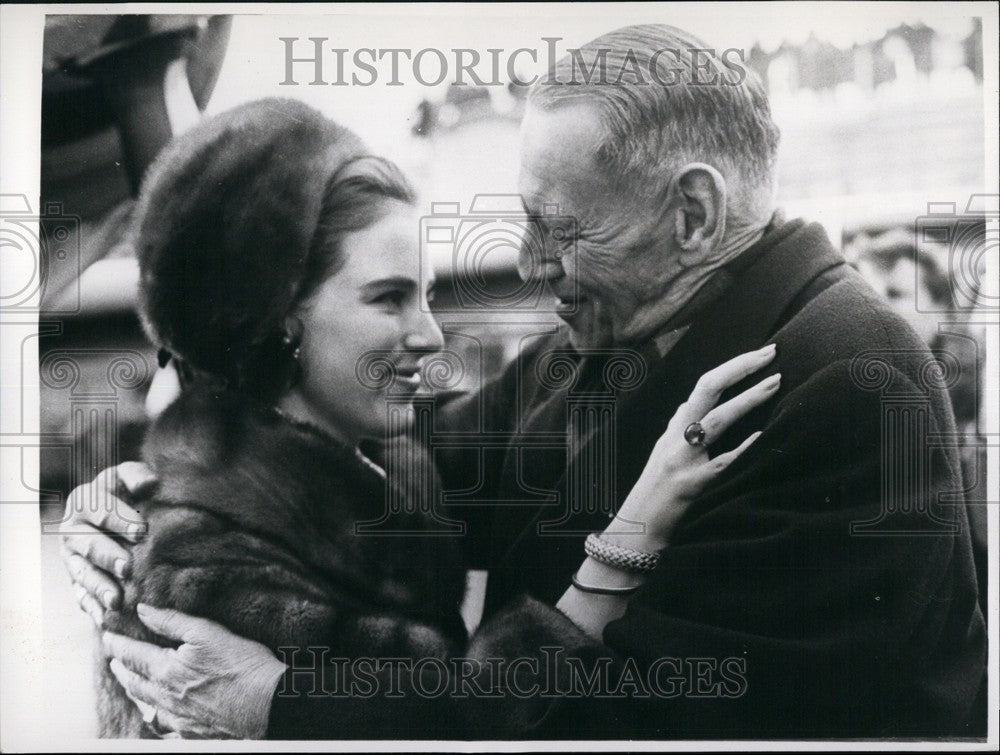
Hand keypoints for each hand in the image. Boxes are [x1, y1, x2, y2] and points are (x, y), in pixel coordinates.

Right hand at [59, 462, 156, 625]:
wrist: (115, 516)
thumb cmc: (127, 493)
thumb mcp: (127, 477)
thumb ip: (135, 475)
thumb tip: (148, 483)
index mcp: (84, 501)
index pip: (102, 510)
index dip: (121, 520)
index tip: (141, 531)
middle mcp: (73, 530)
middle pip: (90, 545)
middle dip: (108, 556)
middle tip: (127, 566)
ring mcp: (72, 558)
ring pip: (83, 575)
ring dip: (99, 587)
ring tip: (116, 600)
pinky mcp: (76, 581)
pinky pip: (81, 597)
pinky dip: (93, 609)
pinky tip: (106, 619)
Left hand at [103, 604, 286, 738]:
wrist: (266, 705)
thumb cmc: (241, 665)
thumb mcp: (208, 632)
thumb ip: (172, 622)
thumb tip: (143, 611)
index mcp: (167, 670)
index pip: (133, 655)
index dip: (118, 645)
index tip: (107, 637)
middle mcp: (166, 698)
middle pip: (134, 683)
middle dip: (122, 669)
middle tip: (113, 660)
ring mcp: (178, 719)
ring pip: (146, 706)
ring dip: (134, 693)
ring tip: (131, 684)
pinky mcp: (192, 733)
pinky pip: (163, 726)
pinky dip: (154, 717)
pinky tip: (158, 715)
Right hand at [611, 343, 778, 550]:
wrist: (638, 529)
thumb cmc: (657, 492)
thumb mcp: (665, 452)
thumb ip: (681, 428)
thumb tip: (697, 403)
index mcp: (674, 428)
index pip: (704, 384)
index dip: (734, 365)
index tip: (762, 354)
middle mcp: (675, 437)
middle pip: (707, 389)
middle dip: (741, 367)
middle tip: (772, 353)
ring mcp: (683, 460)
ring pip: (716, 420)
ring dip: (747, 399)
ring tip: (776, 383)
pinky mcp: (692, 485)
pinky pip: (722, 463)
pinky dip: (743, 448)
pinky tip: (762, 437)